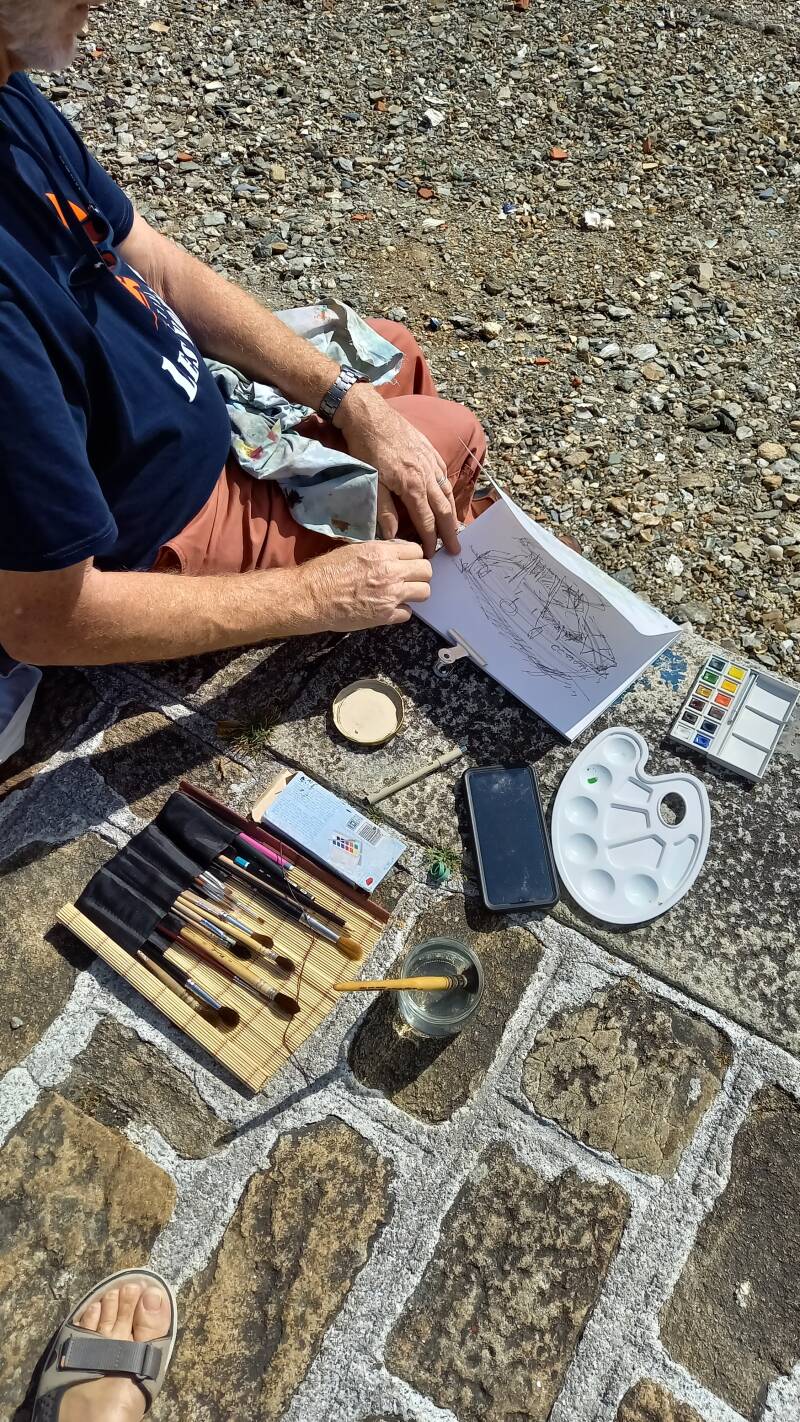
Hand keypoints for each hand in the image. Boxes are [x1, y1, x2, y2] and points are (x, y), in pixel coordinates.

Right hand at [298, 539, 432, 631]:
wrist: (311, 597)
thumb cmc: (326, 572)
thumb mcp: (354, 550)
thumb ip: (379, 550)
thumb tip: (395, 551)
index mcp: (382, 552)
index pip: (417, 551)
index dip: (414, 557)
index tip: (408, 563)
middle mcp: (391, 572)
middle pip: (427, 571)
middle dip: (420, 574)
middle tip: (409, 578)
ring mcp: (391, 595)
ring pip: (424, 592)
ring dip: (415, 593)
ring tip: (402, 593)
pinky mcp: (385, 616)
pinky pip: (408, 613)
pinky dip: (401, 611)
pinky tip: (389, 608)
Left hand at [335, 387, 459, 557]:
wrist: (370, 415)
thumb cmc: (366, 449)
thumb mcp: (371, 483)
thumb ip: (384, 510)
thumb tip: (392, 535)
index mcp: (412, 486)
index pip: (426, 521)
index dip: (431, 540)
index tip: (433, 554)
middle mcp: (427, 475)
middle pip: (443, 509)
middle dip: (450, 532)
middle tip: (456, 550)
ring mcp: (430, 462)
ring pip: (447, 492)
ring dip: (453, 512)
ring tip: (456, 528)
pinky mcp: (429, 450)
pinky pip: (444, 474)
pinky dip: (448, 489)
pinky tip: (447, 495)